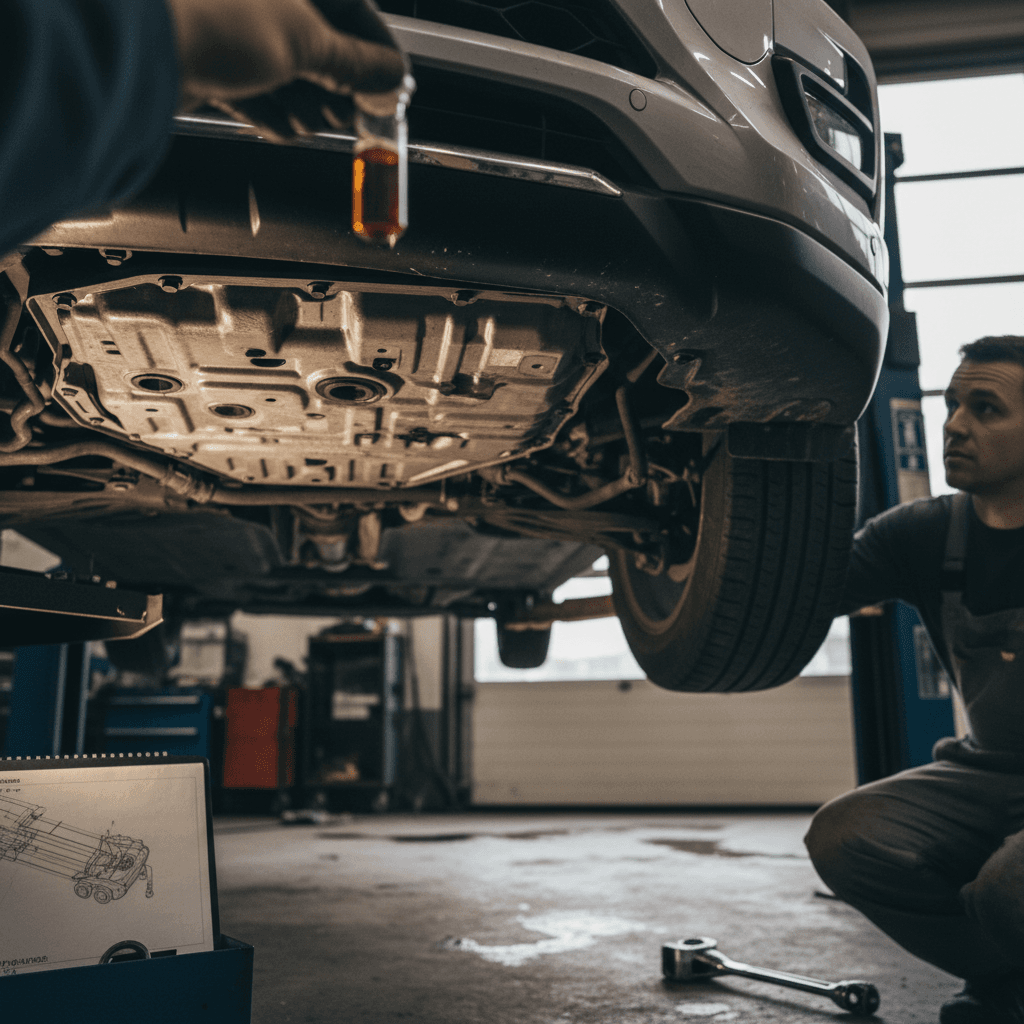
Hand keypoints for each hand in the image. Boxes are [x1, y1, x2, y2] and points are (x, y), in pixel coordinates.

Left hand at [166, 0, 406, 139]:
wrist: (134, 47)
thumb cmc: (211, 15)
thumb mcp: (305, 42)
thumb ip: (354, 64)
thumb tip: (390, 78)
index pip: (354, 10)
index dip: (377, 53)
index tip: (392, 87)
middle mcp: (265, 0)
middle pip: (321, 44)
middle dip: (336, 85)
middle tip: (348, 113)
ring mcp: (235, 27)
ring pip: (288, 72)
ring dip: (303, 104)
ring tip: (307, 118)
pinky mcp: (211, 62)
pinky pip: (256, 91)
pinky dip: (271, 113)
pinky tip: (279, 125)